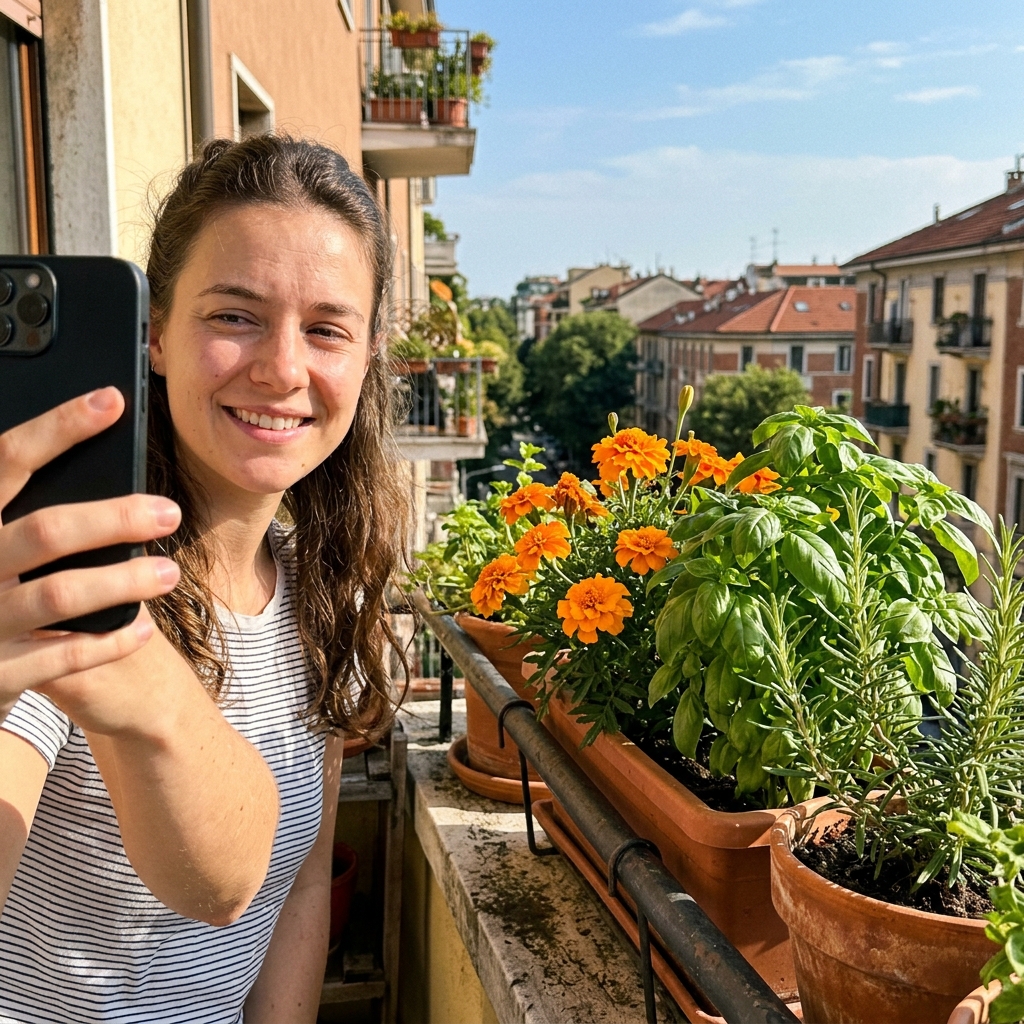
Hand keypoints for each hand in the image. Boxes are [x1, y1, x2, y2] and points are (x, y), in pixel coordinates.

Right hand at [0, 387, 180, 722]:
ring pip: (62, 594)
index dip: (58, 426)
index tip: (111, 399)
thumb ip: (22, 504)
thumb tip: (92, 438)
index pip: (7, 460)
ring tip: (168, 573)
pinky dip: (111, 640)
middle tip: (169, 512)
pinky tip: (143, 627)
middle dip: (115, 519)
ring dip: (124, 580)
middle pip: (47, 530)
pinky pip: (66, 656)